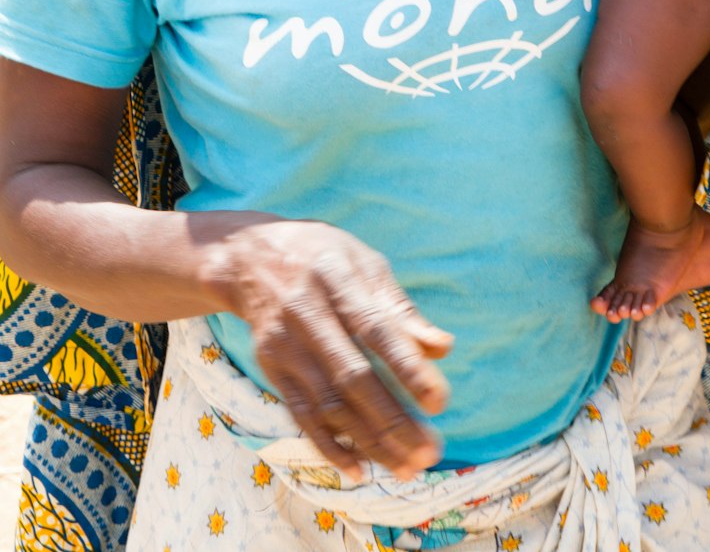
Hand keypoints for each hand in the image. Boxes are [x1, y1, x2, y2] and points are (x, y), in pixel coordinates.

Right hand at [204, 220, 452, 480]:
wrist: (250, 256)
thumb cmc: (324, 258)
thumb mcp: (363, 262)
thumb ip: (400, 307)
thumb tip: (443, 348)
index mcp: (337, 278)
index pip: (376, 329)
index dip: (407, 366)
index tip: (439, 402)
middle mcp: (306, 313)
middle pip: (351, 376)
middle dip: (392, 419)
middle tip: (430, 452)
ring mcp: (284, 345)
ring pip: (327, 404)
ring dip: (368, 442)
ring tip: (406, 468)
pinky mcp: (271, 368)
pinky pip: (301, 414)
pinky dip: (329, 446)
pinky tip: (360, 469)